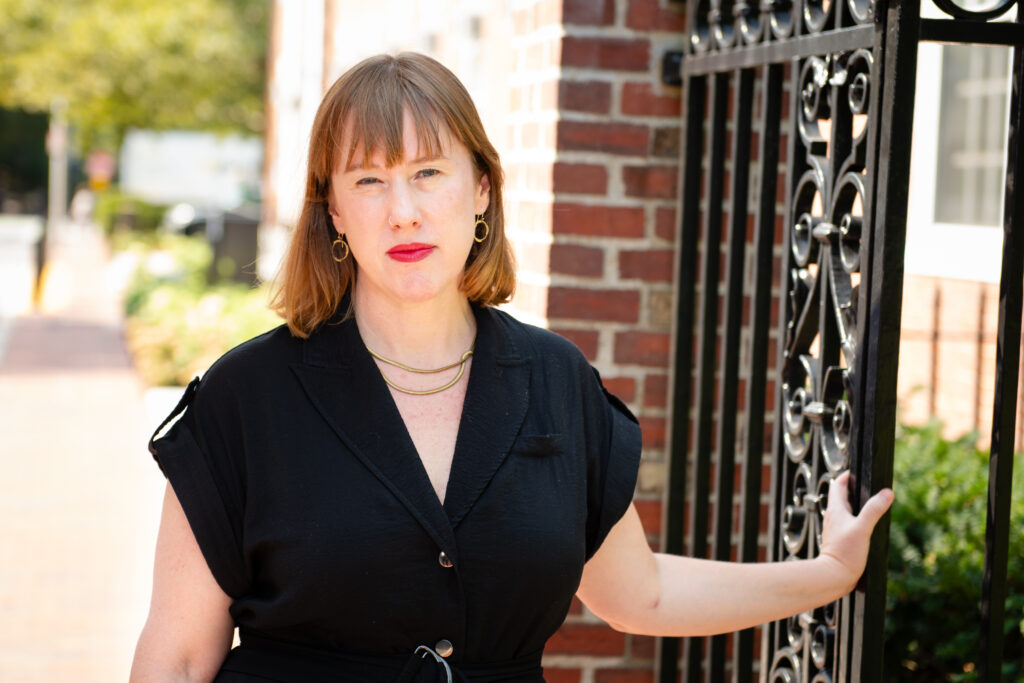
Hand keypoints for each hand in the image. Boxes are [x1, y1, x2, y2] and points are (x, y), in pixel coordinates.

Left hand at [817, 470, 893, 592]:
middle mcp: (833, 517)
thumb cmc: (844, 554)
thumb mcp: (863, 528)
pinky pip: (847, 523)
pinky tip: (865, 526)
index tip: (858, 471)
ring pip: (844, 510)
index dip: (847, 476)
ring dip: (855, 504)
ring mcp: (835, 528)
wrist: (833, 577)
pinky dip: (855, 519)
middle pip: (841, 496)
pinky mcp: (839, 540)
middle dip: (853, 489)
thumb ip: (873, 510)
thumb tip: (886, 493)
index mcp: (836, 510)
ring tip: (869, 504)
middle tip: (867, 486)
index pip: (838, 485)